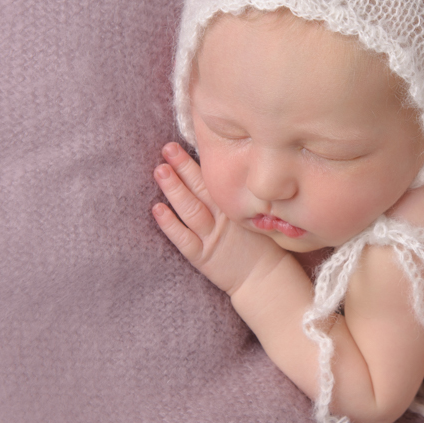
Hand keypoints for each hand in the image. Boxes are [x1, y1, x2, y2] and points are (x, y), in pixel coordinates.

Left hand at [152, 142, 284, 295]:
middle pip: (200, 188)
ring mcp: (212, 237)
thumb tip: (232, 173)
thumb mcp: (261, 215)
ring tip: (160, 170)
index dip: (199, 161)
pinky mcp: (202, 256)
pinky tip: (157, 208)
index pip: (215, 179)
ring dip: (174, 188)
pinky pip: (183, 238)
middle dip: (183, 166)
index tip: (186, 143)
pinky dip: (169, 223)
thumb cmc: (265, 246)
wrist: (266, 279)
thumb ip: (245, 197)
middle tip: (168, 148)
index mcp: (237, 206)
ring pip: (189, 208)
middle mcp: (223, 218)